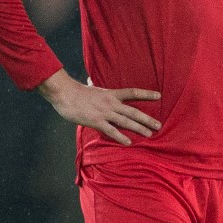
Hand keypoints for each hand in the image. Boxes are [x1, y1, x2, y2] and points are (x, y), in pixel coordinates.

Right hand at [37, 69, 160, 144]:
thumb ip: (94, 86)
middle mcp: (111, 103)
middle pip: (133, 111)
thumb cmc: (75, 91)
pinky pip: (111, 130)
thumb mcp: (89, 87)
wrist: (64, 93)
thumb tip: (90, 80)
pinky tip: (129, 142)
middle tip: (159, 125)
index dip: (146, 94)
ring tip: (150, 134)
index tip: (159, 96)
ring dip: (139, 128)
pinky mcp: (96, 121)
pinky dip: (121, 137)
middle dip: (147, 119)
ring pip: (126, 121)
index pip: (132, 92)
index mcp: (111, 94)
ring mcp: (104, 112)